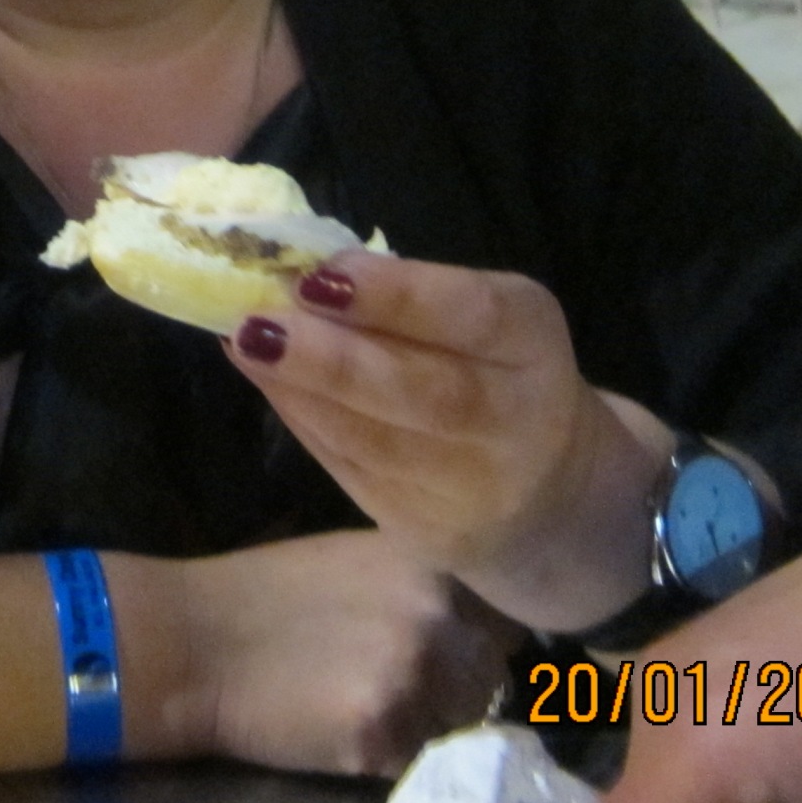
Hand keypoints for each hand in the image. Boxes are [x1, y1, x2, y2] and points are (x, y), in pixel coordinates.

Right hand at [177, 529, 519, 777]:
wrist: (196, 640)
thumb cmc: (272, 591)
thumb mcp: (364, 560)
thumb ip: (428, 585)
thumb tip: (485, 622)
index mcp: (437, 565)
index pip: (511, 618)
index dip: (485, 641)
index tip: (458, 652)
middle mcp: (438, 617)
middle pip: (493, 678)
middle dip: (459, 689)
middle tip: (401, 688)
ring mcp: (413, 678)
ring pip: (462, 726)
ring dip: (431, 727)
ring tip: (372, 709)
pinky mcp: (381, 735)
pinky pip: (418, 760)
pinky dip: (393, 756)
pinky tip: (348, 732)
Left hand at [222, 252, 669, 630]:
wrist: (555, 495)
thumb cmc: (498, 375)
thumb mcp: (483, 320)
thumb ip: (413, 296)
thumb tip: (302, 269)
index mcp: (534, 342)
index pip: (472, 316)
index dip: (395, 295)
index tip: (318, 276)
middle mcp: (518, 422)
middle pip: (426, 394)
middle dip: (333, 359)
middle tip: (258, 325)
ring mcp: (475, 489)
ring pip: (376, 441)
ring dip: (300, 391)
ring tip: (246, 344)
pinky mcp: (429, 532)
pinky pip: (352, 472)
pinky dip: (304, 422)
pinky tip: (269, 384)